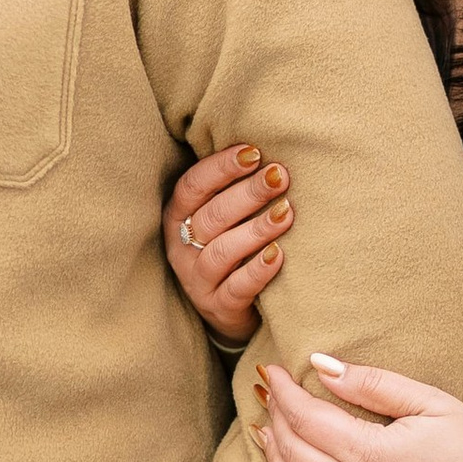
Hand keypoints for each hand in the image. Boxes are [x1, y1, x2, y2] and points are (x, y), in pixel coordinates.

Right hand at [163, 141, 294, 343]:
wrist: (227, 309)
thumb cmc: (229, 247)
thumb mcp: (219, 218)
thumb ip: (230, 188)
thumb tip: (267, 153)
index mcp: (177, 217)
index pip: (192, 187)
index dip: (221, 168)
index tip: (254, 152)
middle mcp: (180, 247)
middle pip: (211, 216)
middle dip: (247, 193)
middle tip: (279, 176)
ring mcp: (197, 281)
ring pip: (221, 252)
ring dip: (255, 229)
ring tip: (285, 212)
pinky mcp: (218, 307)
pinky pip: (237, 288)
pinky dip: (257, 270)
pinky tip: (278, 254)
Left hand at [255, 353, 462, 461]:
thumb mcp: (429, 403)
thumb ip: (372, 384)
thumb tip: (321, 365)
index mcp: (369, 452)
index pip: (305, 417)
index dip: (283, 392)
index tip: (272, 372)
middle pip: (294, 452)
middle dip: (275, 419)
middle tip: (268, 397)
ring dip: (273, 461)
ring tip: (263, 434)